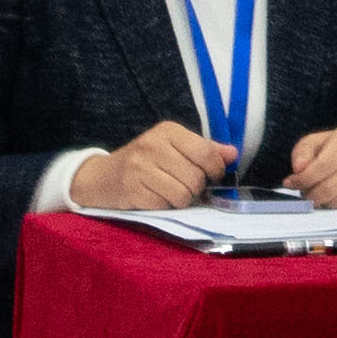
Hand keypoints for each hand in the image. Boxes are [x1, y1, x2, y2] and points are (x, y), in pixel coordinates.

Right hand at [68, 122, 235, 211]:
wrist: (102, 177)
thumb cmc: (146, 161)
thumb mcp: (175, 147)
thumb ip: (205, 150)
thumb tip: (233, 154)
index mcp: (168, 131)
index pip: (205, 152)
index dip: (216, 169)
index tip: (212, 175)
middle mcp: (153, 146)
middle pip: (195, 177)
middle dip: (197, 188)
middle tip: (188, 186)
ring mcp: (139, 168)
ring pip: (182, 195)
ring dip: (182, 199)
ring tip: (173, 192)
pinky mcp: (131, 190)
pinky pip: (163, 206)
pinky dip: (164, 206)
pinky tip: (156, 197)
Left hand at [284, 127, 336, 208]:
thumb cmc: (334, 150)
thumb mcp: (314, 144)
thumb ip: (302, 153)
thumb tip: (298, 169)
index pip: (323, 164)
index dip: (303, 179)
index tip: (290, 183)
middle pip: (331, 185)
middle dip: (312, 194)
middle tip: (305, 194)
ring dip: (324, 202)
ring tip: (318, 196)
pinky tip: (332, 199)